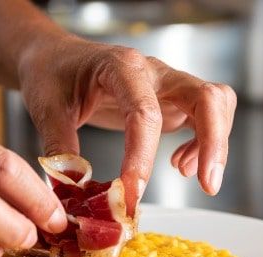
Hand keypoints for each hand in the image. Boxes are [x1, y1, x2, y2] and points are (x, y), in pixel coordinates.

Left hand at [17, 35, 236, 208]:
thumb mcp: (45, 108)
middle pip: (206, 97)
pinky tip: (180, 165)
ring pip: (217, 105)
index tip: (132, 192)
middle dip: (213, 143)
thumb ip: (60, 147)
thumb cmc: (51, 74)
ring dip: (214, 144)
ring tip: (188, 173)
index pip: (145, 112)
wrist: (55, 58)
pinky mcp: (173, 101)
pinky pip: (207, 117)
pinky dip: (204, 144)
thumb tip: (75, 187)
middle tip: (207, 184)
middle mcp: (154, 72)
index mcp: (122, 67)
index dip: (143, 156)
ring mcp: (169, 85)